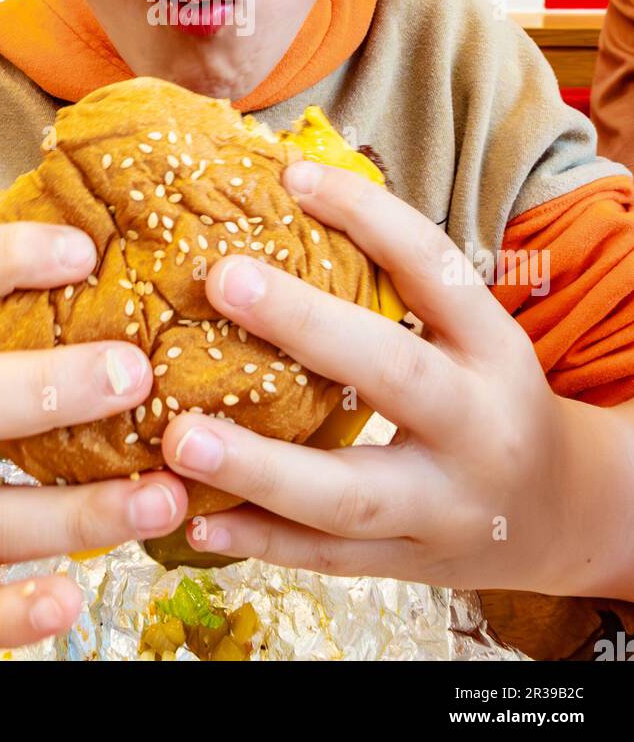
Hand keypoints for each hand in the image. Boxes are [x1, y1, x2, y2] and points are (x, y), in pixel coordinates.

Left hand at [162, 161, 624, 596]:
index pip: (435, 268)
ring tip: (181, 438)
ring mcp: (444, 507)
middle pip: (394, 373)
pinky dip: (260, 542)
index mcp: (494, 348)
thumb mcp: (473, 337)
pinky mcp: (409, 564)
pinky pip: (327, 558)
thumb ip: (399, 287)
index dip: (368, 216)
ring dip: (260, 468)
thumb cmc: (490, 398)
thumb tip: (291, 192)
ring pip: (349, 494)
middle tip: (223, 280)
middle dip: (306, 324)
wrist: (559, 515)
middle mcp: (477, 426)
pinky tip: (195, 519)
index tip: (292, 177)